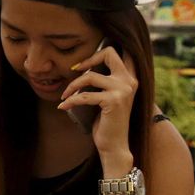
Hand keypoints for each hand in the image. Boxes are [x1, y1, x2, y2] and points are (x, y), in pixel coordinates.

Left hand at [58, 47, 138, 162]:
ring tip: (65, 95)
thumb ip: (105, 80)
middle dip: (87, 59)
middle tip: (73, 70)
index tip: (85, 62)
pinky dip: (70, 101)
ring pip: (89, 76)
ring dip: (72, 86)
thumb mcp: (109, 96)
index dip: (103, 48)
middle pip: (109, 53)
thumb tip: (84, 65)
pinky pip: (84, 96)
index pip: (123, 51)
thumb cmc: (108, 121)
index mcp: (131, 78)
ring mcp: (123, 90)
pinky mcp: (113, 101)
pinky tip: (62, 106)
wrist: (115, 146)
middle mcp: (130, 81)